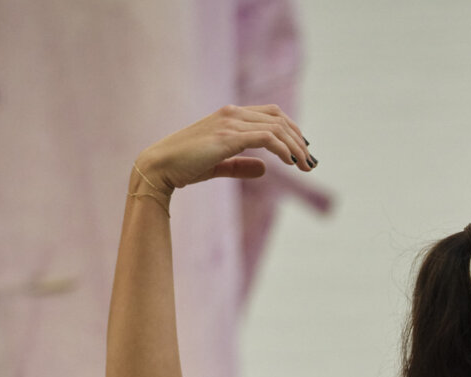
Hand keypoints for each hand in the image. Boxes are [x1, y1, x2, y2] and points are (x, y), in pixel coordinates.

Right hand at [134, 104, 313, 191]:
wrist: (160, 167)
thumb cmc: (185, 166)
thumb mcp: (219, 164)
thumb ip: (241, 165)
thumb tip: (265, 168)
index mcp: (230, 116)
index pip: (271, 114)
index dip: (292, 130)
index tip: (303, 150)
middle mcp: (231, 113)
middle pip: (279, 118)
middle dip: (299, 140)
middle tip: (311, 162)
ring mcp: (229, 123)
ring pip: (276, 128)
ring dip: (296, 147)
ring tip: (306, 166)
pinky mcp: (227, 137)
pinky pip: (266, 138)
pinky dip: (283, 149)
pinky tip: (290, 163)